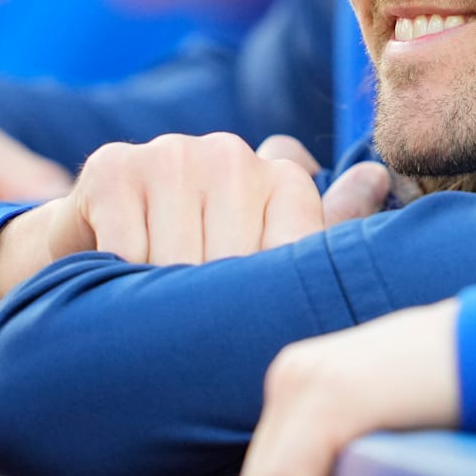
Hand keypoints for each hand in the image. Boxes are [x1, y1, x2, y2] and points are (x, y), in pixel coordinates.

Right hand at [0, 133, 390, 336]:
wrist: (97, 249)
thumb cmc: (197, 264)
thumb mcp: (266, 259)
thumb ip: (326, 228)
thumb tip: (377, 176)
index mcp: (281, 177)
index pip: (291, 253)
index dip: (261, 303)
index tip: (243, 322)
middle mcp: (233, 154)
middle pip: (235, 264)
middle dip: (210, 307)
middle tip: (190, 322)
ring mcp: (174, 153)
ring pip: (180, 259)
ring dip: (161, 296)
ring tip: (155, 305)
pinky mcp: (116, 166)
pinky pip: (128, 246)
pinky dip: (120, 277)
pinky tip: (118, 275)